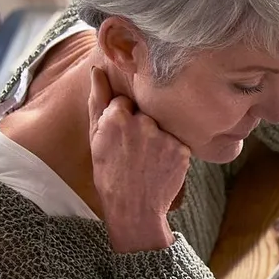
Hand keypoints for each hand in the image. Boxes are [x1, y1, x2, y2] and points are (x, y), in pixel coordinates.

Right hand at [88, 66, 190, 252]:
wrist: (133, 208)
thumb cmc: (110, 173)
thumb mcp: (95, 138)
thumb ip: (98, 100)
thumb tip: (97, 70)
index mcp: (117, 117)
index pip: (125, 102)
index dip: (123, 120)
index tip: (120, 139)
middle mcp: (142, 122)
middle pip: (146, 112)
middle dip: (142, 127)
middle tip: (135, 152)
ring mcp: (164, 136)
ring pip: (162, 126)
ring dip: (158, 138)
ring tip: (148, 160)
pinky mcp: (182, 150)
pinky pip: (178, 141)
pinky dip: (172, 152)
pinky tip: (161, 166)